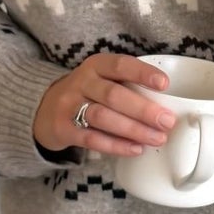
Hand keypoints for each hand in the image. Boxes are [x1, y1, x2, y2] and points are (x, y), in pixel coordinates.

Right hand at [34, 53, 177, 157]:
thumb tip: (168, 107)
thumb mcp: (102, 80)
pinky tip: (135, 149)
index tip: (164, 84)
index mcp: (96, 66)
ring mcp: (69, 105)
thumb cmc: (88, 94)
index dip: (142, 73)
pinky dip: (116, 145)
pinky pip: (91, 138)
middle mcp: (81, 82)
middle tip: (167, 121)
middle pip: (113, 95)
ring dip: (133, 129)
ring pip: (103, 117)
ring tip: (156, 139)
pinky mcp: (63, 129)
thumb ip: (128, 87)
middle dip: (143, 109)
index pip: (120, 64)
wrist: (44, 109)